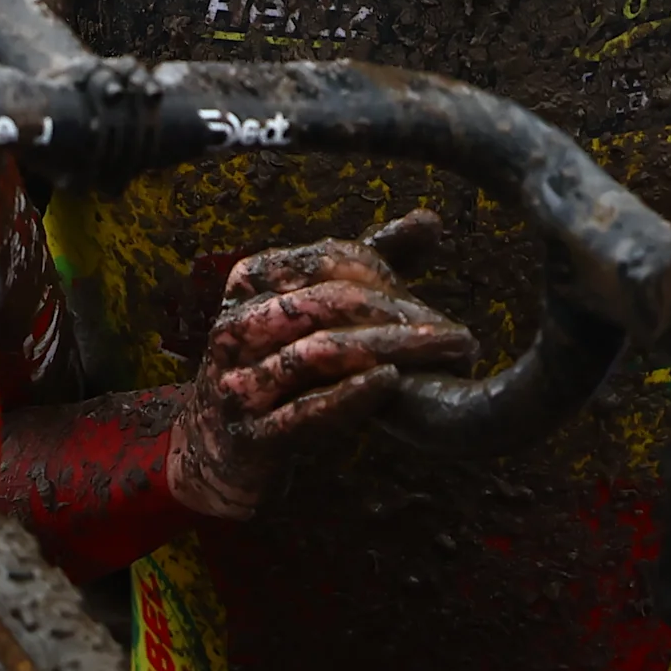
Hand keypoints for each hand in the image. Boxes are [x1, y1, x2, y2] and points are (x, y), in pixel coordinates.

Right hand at [165, 213, 475, 517]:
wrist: (216, 450)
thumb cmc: (277, 368)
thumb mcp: (313, 309)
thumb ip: (368, 262)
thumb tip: (428, 220)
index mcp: (250, 284)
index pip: (325, 259)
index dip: (384, 273)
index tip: (428, 301)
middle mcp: (237, 327)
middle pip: (325, 302)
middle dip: (396, 314)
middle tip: (453, 335)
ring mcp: (239, 383)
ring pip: (317, 353)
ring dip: (387, 351)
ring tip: (440, 357)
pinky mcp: (253, 437)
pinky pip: (304, 411)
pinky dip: (350, 395)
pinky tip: (391, 383)